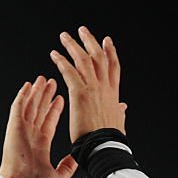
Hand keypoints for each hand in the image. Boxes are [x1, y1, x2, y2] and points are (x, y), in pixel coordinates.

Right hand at [0, 76, 77, 177]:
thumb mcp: (59, 176)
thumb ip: (68, 166)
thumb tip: (76, 159)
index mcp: (41, 145)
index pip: (49, 122)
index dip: (54, 109)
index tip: (60, 98)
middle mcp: (31, 135)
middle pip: (39, 110)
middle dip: (45, 96)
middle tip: (51, 82)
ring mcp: (22, 130)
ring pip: (30, 106)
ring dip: (36, 92)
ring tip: (42, 79)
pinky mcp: (15, 127)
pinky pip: (18, 108)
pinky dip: (22, 96)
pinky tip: (27, 86)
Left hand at [50, 26, 126, 141]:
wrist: (105, 146)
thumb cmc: (110, 139)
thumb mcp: (118, 121)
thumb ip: (119, 111)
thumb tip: (123, 107)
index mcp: (113, 93)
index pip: (113, 66)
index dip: (110, 52)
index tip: (106, 40)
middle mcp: (105, 87)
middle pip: (99, 57)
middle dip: (90, 41)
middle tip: (82, 30)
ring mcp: (93, 88)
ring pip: (84, 59)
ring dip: (73, 46)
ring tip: (64, 37)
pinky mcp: (80, 93)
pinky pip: (69, 71)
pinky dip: (61, 61)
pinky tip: (54, 54)